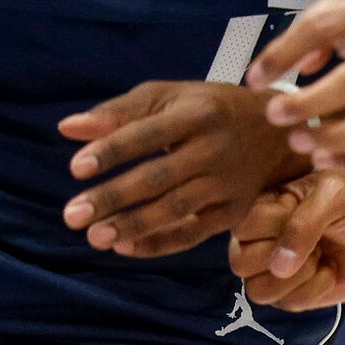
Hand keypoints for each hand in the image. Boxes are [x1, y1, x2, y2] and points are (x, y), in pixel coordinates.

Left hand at [59, 82, 302, 258]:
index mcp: (195, 113)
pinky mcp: (232, 212)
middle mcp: (213, 148)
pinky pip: (193, 234)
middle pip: (158, 177)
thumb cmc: (209, 109)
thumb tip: (67, 129)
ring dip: (133, 225)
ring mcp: (226, 183)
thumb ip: (118, 112)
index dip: (112, 151)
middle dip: (113, 197)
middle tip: (72, 215)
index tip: (75, 168)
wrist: (277, 133)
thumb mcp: (169, 96)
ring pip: (175, 209)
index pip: (147, 134)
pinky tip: (125, 247)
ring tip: (94, 237)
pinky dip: (159, 244)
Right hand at [227, 168, 344, 309]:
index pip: (243, 227)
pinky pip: (286, 305)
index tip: (305, 215)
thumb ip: (304, 224)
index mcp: (267, 203)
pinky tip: (331, 272)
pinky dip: (312, 292)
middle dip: (281, 258)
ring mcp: (279, 267)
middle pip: (240, 263)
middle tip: (314, 243)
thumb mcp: (337, 196)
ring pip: (257, 291)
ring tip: (321, 260)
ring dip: (294, 280)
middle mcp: (265, 237)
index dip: (274, 228)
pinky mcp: (298, 292)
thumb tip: (277, 267)